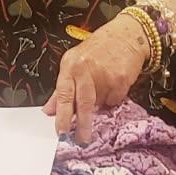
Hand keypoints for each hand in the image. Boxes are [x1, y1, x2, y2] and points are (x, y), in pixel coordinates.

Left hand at [44, 13, 148, 143]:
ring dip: (99, 104)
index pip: (63, 94)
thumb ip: (61, 89)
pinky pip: (114, 100)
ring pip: (100, 103)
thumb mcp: (74, 63)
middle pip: (83, 103)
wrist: (127, 35)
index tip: (61, 131)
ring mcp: (105, 74)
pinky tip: (113, 83)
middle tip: (81, 139)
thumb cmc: (98, 49)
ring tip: (101, 89)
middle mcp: (86, 69)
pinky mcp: (121, 79)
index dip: (62, 115)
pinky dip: (112, 98)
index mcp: (70, 65)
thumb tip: (48, 110)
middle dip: (82, 124)